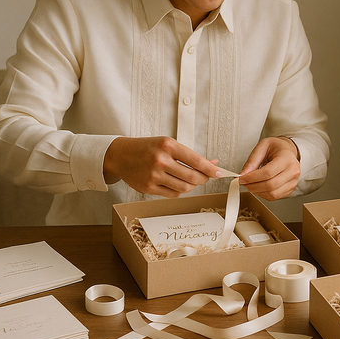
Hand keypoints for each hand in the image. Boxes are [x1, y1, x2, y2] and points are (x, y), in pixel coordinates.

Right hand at [103, 136, 221, 197]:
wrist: (120, 156)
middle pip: (192, 177)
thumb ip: (188, 155)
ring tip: (190, 179)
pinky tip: (178, 183)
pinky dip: (180, 190)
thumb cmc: (147, 148)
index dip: (210, 168)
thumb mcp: (168, 144)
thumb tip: (211, 163)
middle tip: (207, 177)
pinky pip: (173, 194)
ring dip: (192, 185)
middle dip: (204, 178)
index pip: (196, 160)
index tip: (218, 172)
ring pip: (185, 187)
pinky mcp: (148, 188)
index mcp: (168, 146)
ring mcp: (154, 176)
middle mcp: (161, 161)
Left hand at [238, 137, 300, 199]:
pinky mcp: (290, 189)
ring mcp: (293, 182)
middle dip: (253, 186)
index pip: (267, 173)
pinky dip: (263, 194)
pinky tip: (259, 187)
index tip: (242, 178)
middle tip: (244, 183)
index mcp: (287, 158)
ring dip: (257, 192)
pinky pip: (275, 197)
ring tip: (250, 185)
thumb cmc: (276, 148)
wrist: (287, 151)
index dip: (252, 178)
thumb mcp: (262, 147)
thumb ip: (252, 161)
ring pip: (272, 194)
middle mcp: (293, 171)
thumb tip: (243, 175)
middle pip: (270, 185)